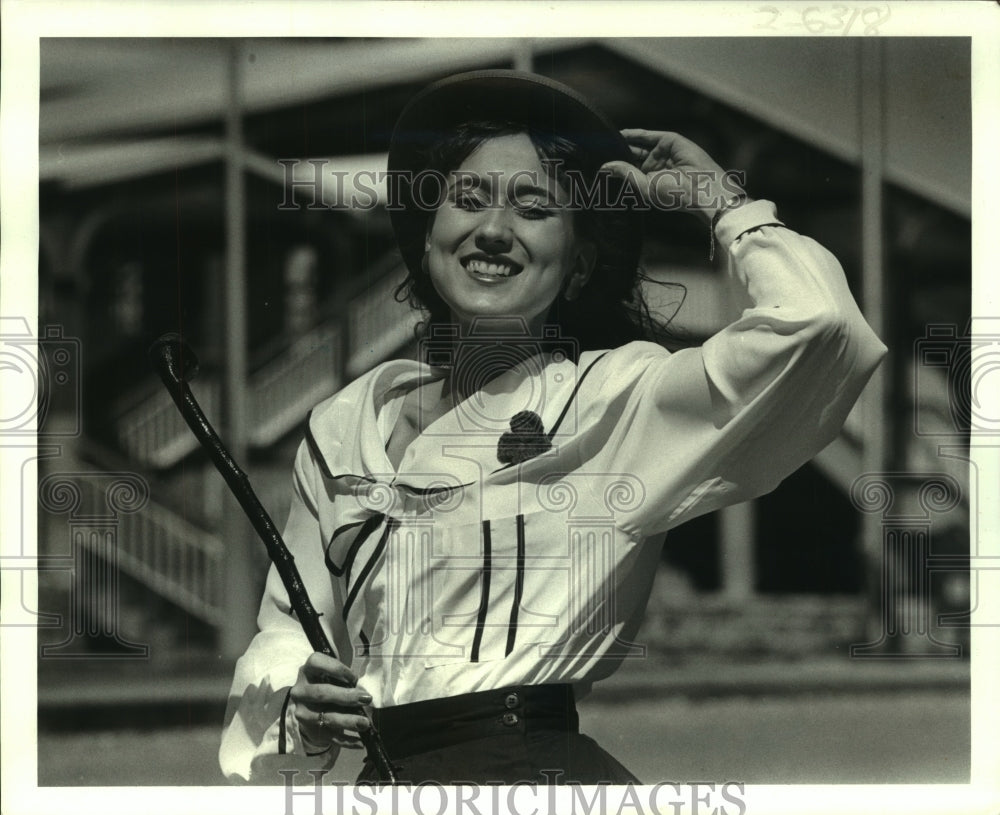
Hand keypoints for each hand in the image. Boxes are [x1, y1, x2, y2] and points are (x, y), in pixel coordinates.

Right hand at [290, 652, 371, 750]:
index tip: (354, 677)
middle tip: (366, 699)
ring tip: (365, 723)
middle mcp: (301, 690)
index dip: (336, 669)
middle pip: (321, 693)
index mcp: (308, 670)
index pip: (316, 662)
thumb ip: (345, 680)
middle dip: (345, 697)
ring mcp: (304, 711)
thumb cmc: (328, 683)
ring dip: (348, 720)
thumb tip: (365, 692)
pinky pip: (329, 736)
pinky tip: (360, 742)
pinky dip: (346, 740)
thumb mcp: (332, 675)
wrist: (311, 705)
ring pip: (325, 717)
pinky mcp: (310, 729)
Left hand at [601, 130, 747, 224]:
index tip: (595, 162)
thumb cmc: (676, 196)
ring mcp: (663, 153)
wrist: (701, 189)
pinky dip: (634, 134)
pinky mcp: (670, 140)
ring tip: (604, 140)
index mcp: (649, 181)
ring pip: (638, 145)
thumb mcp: (645, 186)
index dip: (613, 165)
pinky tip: (619, 134)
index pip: (627, 170)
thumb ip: (625, 173)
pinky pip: (649, 135)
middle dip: (615, 152)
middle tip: (595, 149)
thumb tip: (605, 166)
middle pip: (631, 155)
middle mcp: (655, 166)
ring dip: (622, 142)